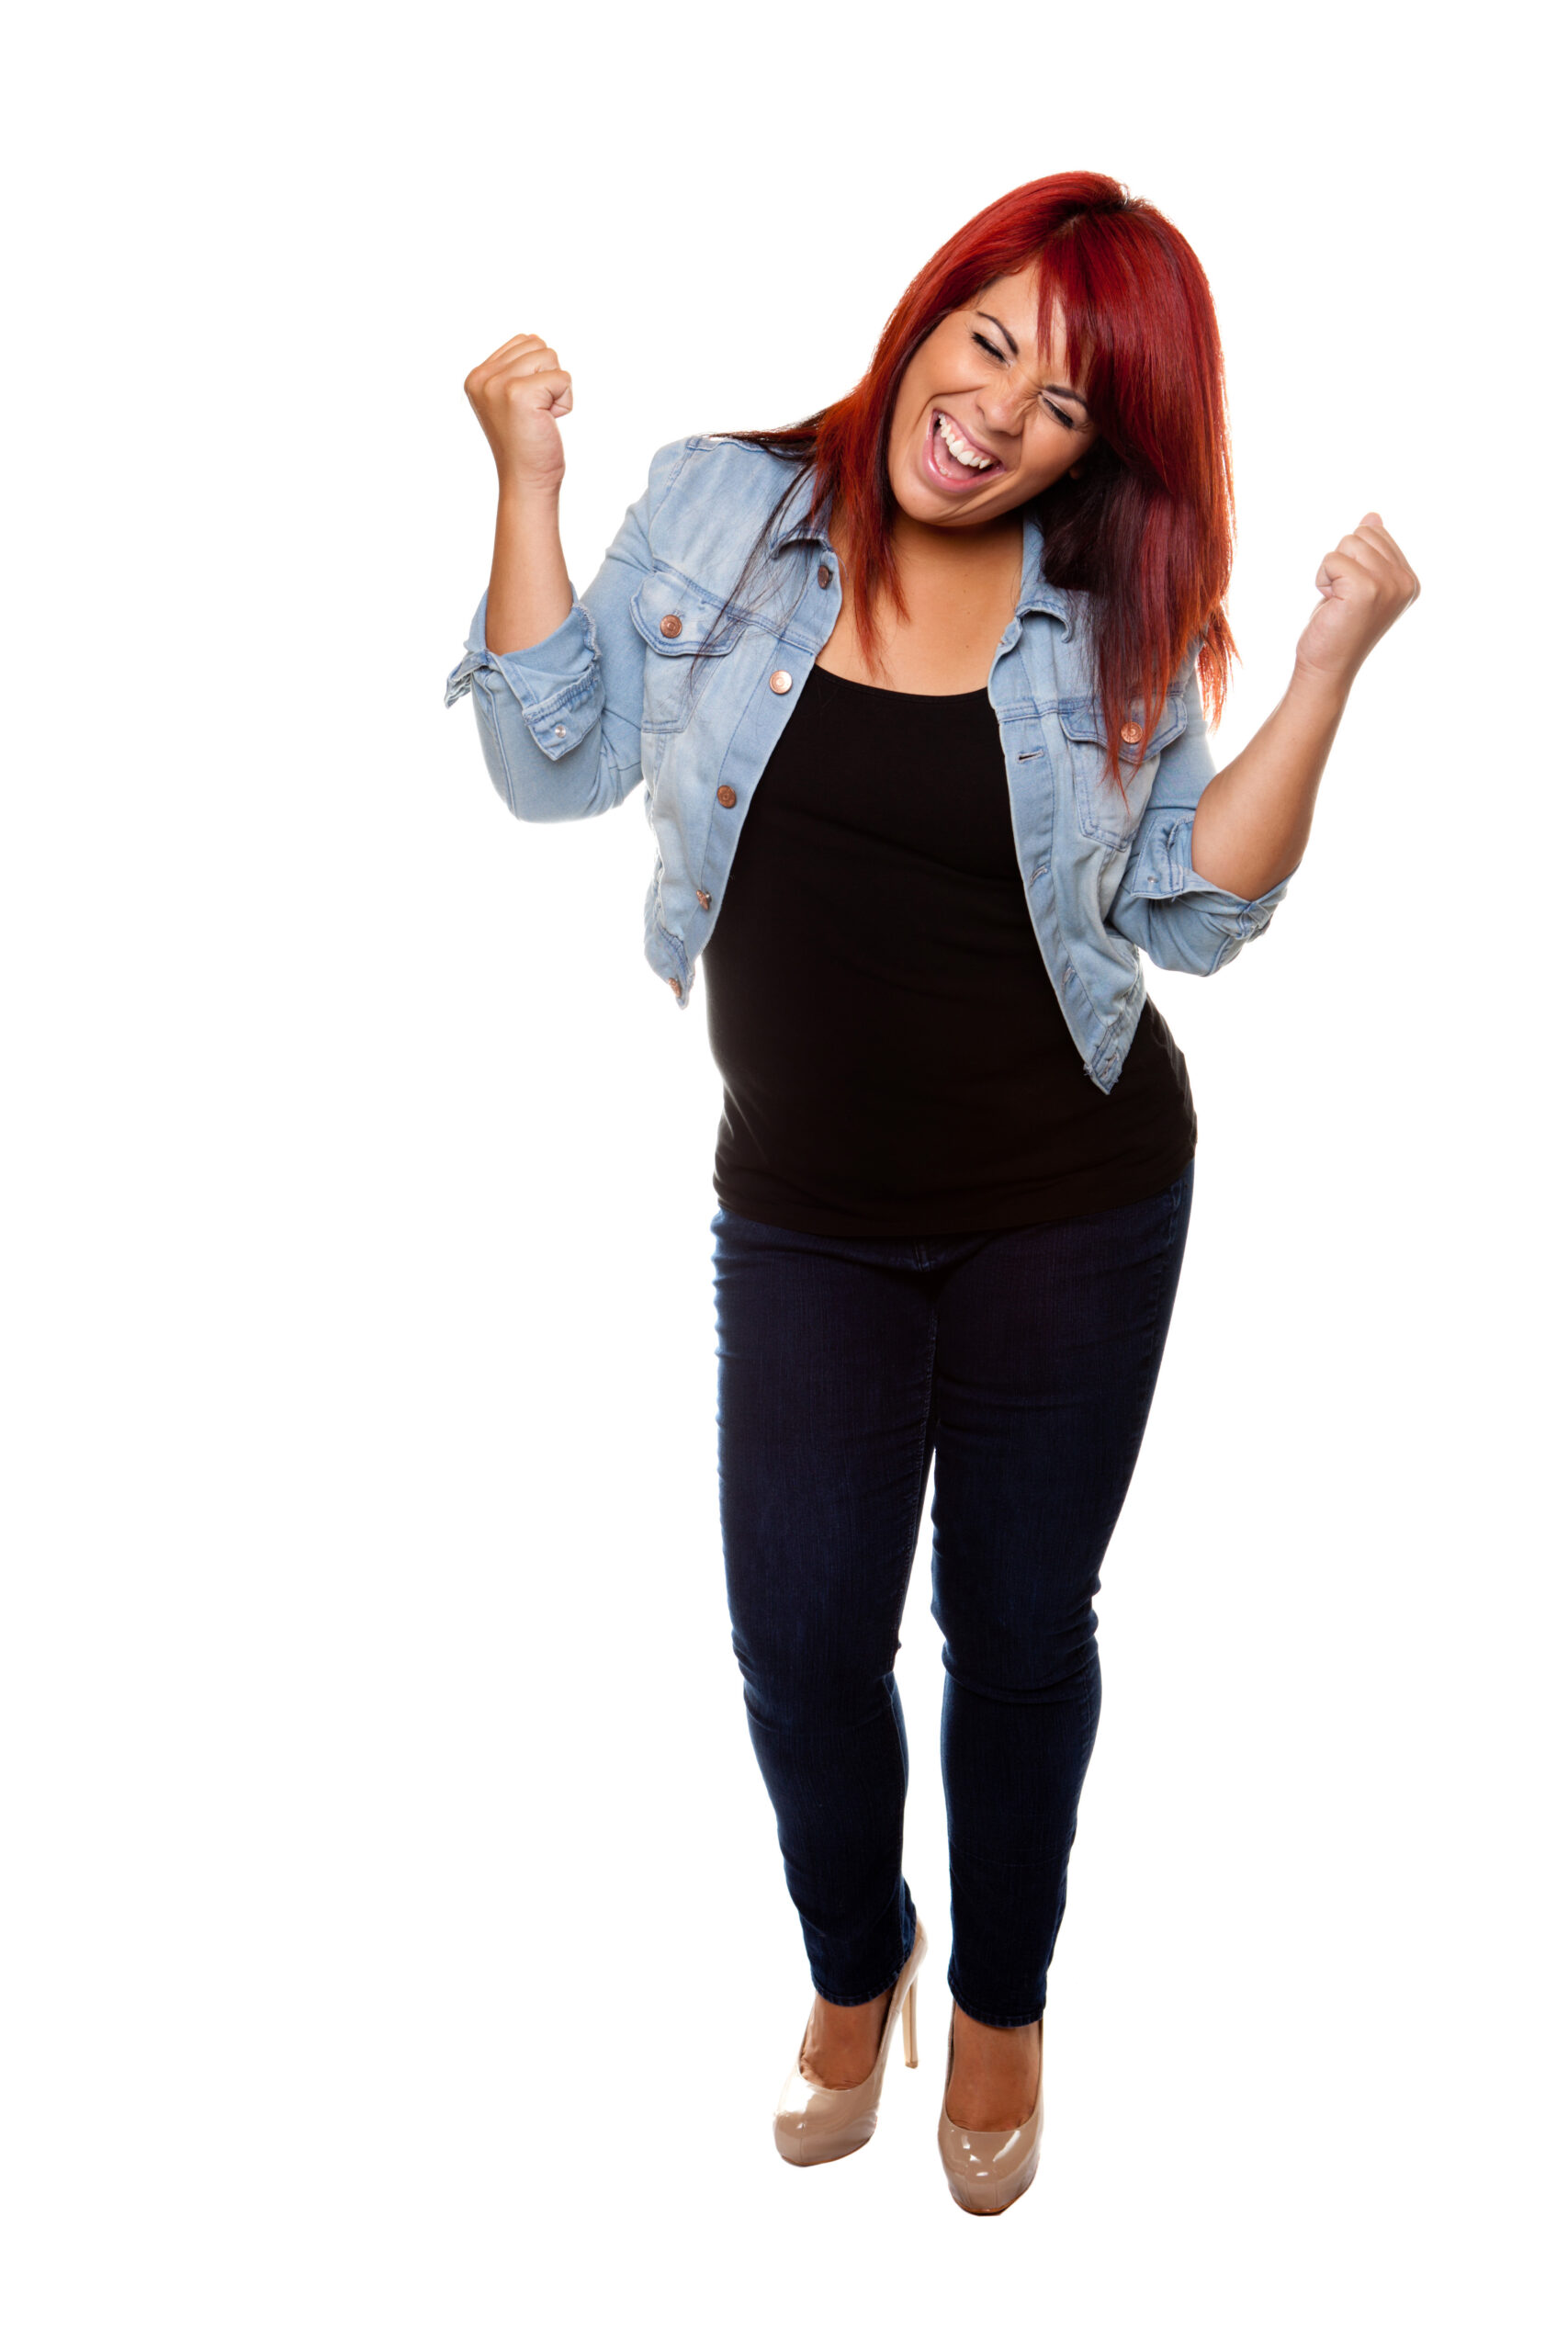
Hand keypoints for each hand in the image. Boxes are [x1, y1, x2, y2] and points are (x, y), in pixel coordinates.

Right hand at [464, 332, 572, 495]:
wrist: (526, 481)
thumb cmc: (526, 445)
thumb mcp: (512, 400)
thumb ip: (516, 367)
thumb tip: (535, 339)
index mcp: (477, 376)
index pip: (522, 342)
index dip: (537, 372)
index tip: (526, 406)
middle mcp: (483, 378)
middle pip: (537, 345)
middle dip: (547, 378)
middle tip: (535, 412)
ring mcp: (498, 384)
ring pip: (550, 358)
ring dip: (555, 389)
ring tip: (540, 416)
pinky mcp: (519, 393)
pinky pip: (563, 378)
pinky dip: (564, 402)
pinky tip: (548, 422)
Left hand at [1295, 513, 1419, 691]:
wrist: (1327, 667)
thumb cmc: (1338, 626)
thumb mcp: (1358, 582)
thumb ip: (1371, 551)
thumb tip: (1373, 517)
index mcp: (1408, 578)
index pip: (1375, 532)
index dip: (1352, 558)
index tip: (1353, 591)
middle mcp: (1405, 581)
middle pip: (1362, 533)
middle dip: (1343, 561)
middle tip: (1343, 597)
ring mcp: (1389, 584)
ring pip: (1347, 543)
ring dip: (1332, 571)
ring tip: (1338, 600)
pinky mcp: (1366, 588)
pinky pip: (1332, 559)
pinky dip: (1323, 579)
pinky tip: (1331, 604)